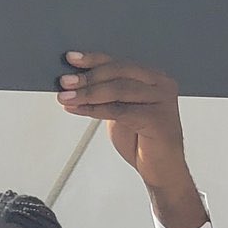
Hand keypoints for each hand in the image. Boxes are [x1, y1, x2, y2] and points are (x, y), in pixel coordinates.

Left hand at [56, 54, 200, 227]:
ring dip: (87, 93)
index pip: (119, 62)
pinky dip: (94, 109)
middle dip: (88, 77)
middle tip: (64, 82)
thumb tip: (74, 80)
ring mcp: (163, 101)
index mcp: (154, 77)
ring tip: (65, 97)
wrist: (161, 170)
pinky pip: (119, 110)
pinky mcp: (158, 119)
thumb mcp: (121, 110)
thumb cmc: (141, 140)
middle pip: (119, 72)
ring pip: (118, 90)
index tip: (71, 58)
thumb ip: (107, 93)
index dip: (94, 59)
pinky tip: (77, 109)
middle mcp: (162, 84)